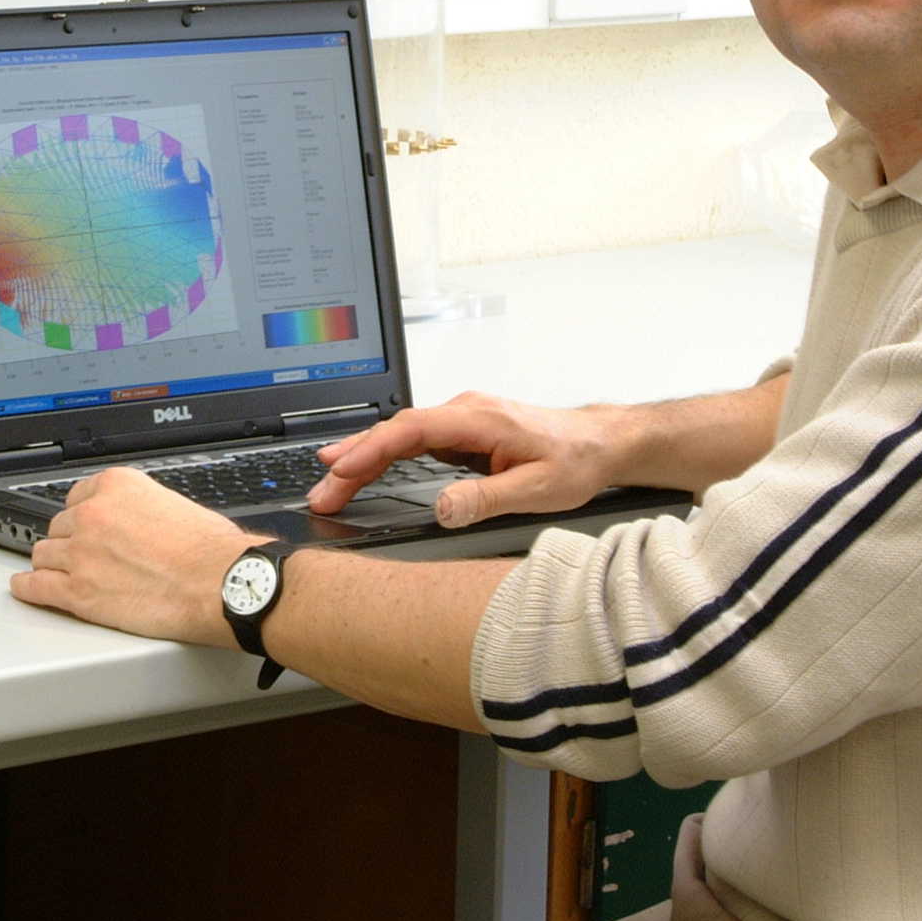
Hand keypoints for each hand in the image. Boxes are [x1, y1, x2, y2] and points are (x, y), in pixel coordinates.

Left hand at [9, 467, 261, 646]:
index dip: (81, 516)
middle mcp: (94, 514)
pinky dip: (28, 589)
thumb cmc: (211, 552)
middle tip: (82, 556)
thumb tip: (135, 523)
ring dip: (50, 564)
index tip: (82, 526)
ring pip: (44, 555)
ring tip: (56, 573)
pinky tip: (27, 588)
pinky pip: (35, 587)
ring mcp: (81, 553)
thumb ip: (143, 508)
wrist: (220, 584)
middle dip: (69, 542)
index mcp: (118, 486)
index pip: (77, 496)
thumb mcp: (175, 504)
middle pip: (59, 526)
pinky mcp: (77, 592)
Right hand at [307, 391, 635, 526]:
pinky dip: (383, 457)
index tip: (339, 469)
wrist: (600, 442)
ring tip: (328, 486)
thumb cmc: (575, 460)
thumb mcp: (538, 489)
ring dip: (363, 459)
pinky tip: (362, 471)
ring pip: (399, 436)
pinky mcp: (461, 431)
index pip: (410, 430)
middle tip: (320, 492)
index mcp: (478, 419)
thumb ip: (487, 498)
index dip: (370, 449)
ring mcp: (461, 419)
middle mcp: (464, 411)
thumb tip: (443, 509)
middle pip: (394, 432)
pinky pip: (412, 441)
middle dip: (352, 460)